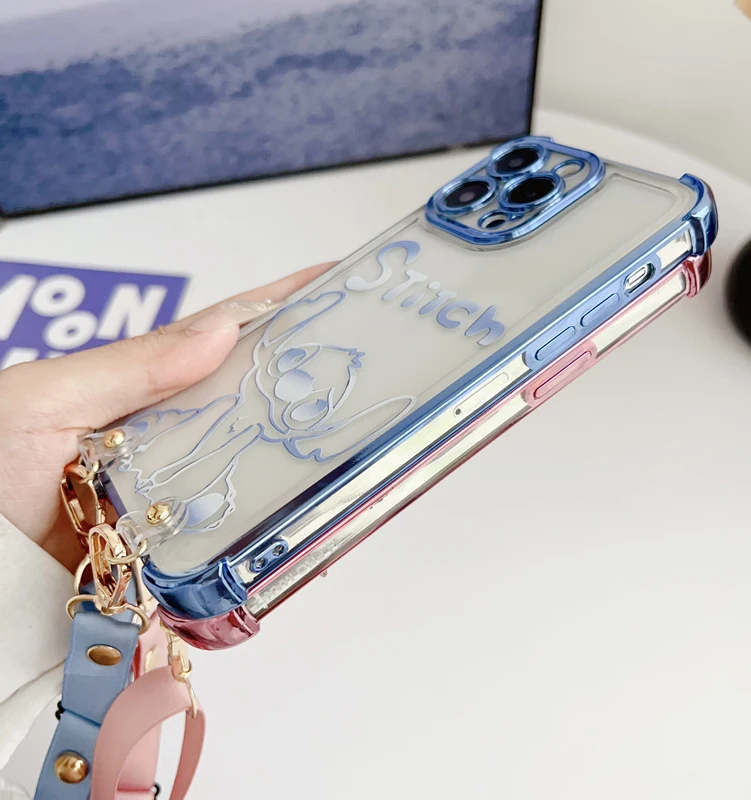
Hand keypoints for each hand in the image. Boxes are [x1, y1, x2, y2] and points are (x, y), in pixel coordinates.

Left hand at [0, 263, 331, 571]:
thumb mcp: (47, 399)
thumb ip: (131, 367)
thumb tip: (220, 333)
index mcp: (146, 385)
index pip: (227, 334)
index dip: (283, 305)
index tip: (339, 281)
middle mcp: (173, 435)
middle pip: (259, 405)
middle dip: (315, 387)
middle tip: (376, 375)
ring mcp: (178, 495)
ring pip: (259, 477)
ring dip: (308, 471)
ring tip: (361, 461)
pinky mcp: (176, 553)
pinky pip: (237, 546)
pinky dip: (274, 546)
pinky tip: (306, 547)